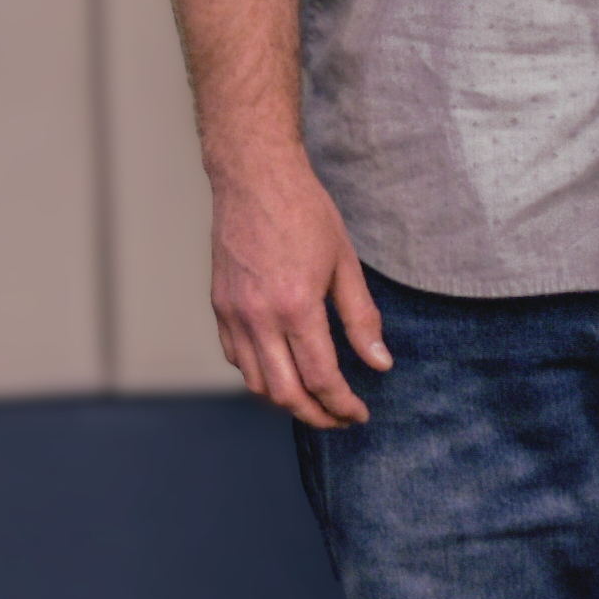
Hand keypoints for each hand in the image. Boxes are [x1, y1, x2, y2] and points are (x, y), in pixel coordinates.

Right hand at [210, 150, 390, 425]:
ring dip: (286, 401)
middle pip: (284, 392)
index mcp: (296, 306)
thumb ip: (362, 319)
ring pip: (255, 382)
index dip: (342, 404)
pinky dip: (260, 376)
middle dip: (315, 415)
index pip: (321, 377)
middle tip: (340, 420)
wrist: (255, 179)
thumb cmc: (306, 213)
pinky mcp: (218, 307)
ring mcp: (232, 314)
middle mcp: (257, 317)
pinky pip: (236, 358)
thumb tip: (380, 363)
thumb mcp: (346, 264)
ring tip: (315, 403)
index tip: (359, 414)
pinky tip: (283, 373)